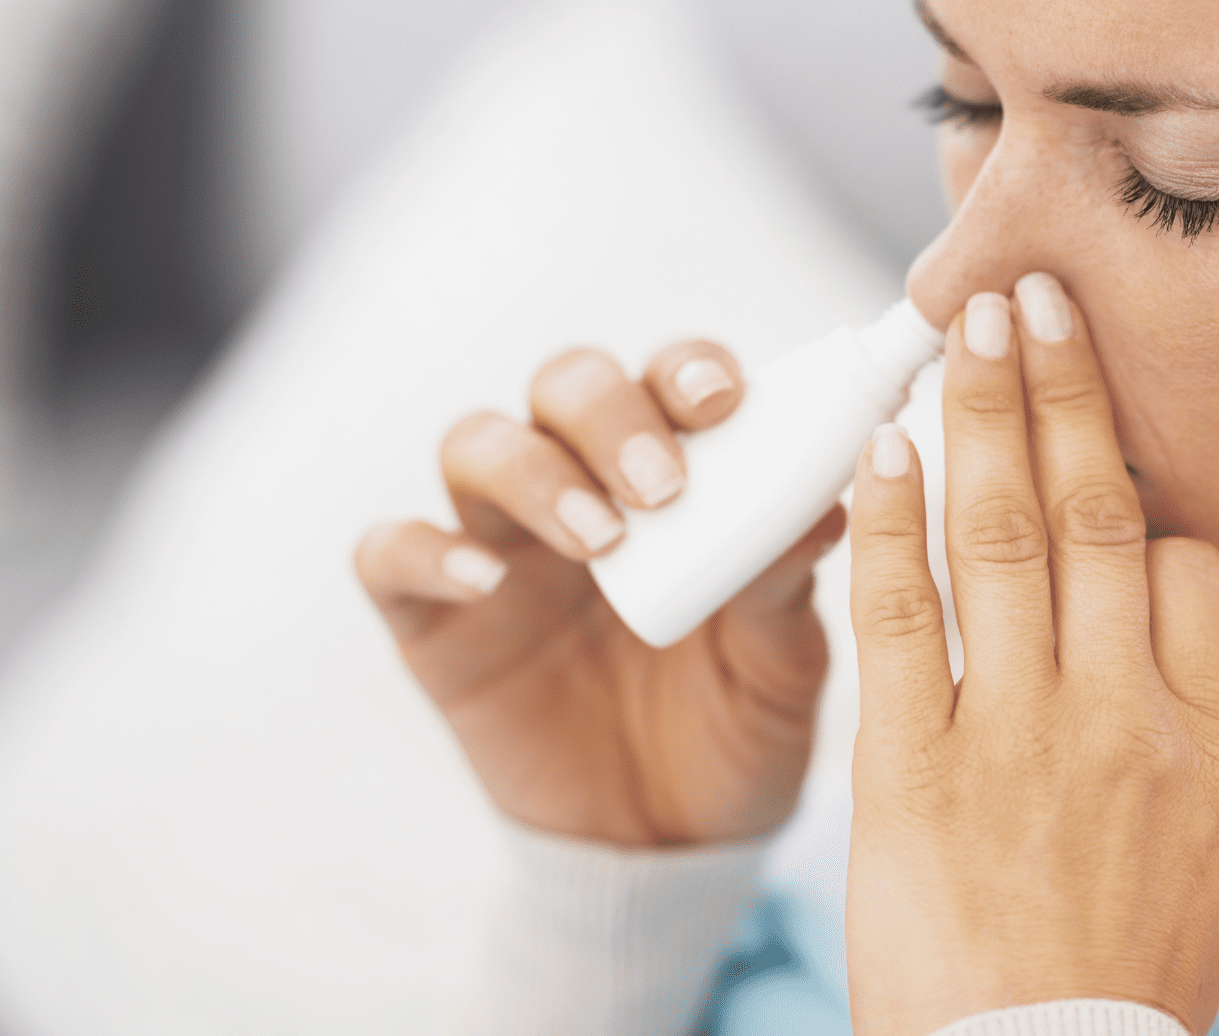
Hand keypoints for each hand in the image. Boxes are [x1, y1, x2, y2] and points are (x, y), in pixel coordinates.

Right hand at [353, 340, 839, 847]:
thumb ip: (786, 585)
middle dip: (610, 414)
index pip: (670, 380)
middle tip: (663, 484)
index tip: (724, 402)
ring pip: (475, 445)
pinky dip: (426, 551)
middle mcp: (581, 485)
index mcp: (676, 475)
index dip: (689, 371)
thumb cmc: (733, 730)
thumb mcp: (780, 666)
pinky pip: (390, 554)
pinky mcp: (432, 618)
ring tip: (599, 541)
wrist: (665, 847)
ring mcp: (501, 545)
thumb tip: (828, 507)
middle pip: (566, 387)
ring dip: (532, 472)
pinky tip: (486, 583)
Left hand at [844, 274, 1218, 1034]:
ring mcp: (1017, 738)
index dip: (1145, 492)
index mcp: (1209, 746)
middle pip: (1098, 515)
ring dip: (987, 418)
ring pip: (1005, 536)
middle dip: (1068, 391)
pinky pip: (902, 615)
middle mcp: (1121, 719)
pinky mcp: (910, 772)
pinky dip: (890, 523)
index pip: (1190, 569)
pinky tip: (883, 449)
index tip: (1104, 436)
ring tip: (971, 325)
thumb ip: (1204, 750)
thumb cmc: (1126, 996)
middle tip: (1041, 291)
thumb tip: (1182, 653)